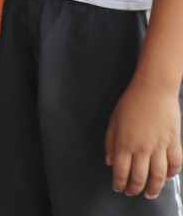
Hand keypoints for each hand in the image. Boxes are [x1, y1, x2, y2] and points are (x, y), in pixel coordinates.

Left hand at [106, 78, 182, 197]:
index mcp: (125, 143)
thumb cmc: (131, 103)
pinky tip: (168, 178)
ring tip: (150, 194)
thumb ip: (111, 142)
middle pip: (139, 177)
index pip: (121, 171)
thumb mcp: (113, 121)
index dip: (119, 183)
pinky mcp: (174, 142)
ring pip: (159, 175)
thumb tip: (110, 162)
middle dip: (134, 189)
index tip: (118, 189)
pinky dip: (173, 174)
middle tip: (132, 193)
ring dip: (155, 188)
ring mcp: (160, 146)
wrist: (153, 90)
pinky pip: (176, 164)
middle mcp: (142, 148)